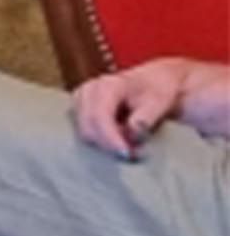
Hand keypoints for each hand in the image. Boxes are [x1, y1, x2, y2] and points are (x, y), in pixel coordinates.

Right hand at [74, 59, 207, 157]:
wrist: (150, 81)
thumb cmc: (155, 90)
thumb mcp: (158, 102)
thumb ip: (145, 118)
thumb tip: (131, 136)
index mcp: (107, 85)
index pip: (100, 116)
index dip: (110, 138)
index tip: (126, 154)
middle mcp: (87, 91)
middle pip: (88, 127)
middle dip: (109, 145)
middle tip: (132, 154)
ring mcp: (79, 100)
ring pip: (85, 133)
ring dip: (105, 144)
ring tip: (128, 144)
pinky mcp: (78, 109)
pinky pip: (85, 132)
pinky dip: (101, 140)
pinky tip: (118, 138)